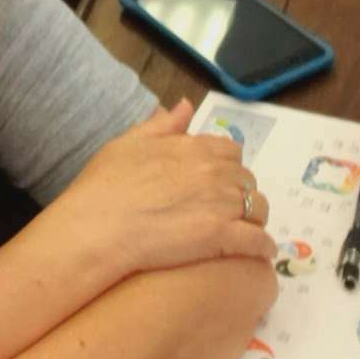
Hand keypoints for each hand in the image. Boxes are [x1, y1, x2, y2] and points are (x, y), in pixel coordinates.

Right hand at [49, 100, 274, 276]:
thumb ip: (161, 125)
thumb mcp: (126, 143)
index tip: (214, 181)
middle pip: (247, 180)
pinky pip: (259, 241)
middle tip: (223, 210)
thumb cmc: (103, 186)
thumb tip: (185, 105)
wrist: (97, 227)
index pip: (231, 151)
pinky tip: (256, 253)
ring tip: (240, 231)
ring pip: (259, 208)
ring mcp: (221, 204)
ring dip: (253, 217)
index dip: (226, 166)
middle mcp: (214, 171)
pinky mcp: (223, 236)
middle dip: (240, 192)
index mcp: (193, 147)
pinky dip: (262, 246)